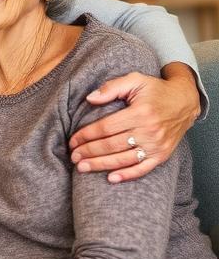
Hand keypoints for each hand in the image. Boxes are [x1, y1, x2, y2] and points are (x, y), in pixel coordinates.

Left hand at [70, 65, 200, 182]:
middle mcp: (149, 131)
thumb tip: (89, 99)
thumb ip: (111, 87)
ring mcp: (157, 145)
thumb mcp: (135, 80)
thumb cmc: (156, 90)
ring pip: (124, 159)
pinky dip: (127, 175)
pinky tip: (111, 178)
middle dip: (89, 152)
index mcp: (140, 113)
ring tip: (82, 167)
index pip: (106, 127)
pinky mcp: (162, 155)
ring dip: (101, 165)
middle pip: (112, 145)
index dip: (86, 135)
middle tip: (73, 157)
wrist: (186, 101)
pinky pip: (143, 169)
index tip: (72, 140)